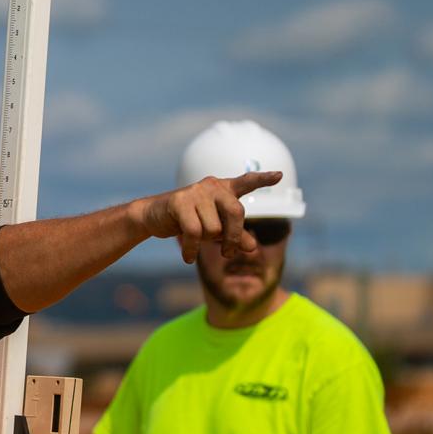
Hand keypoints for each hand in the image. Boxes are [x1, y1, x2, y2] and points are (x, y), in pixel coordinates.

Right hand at [131, 171, 281, 263]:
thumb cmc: (188, 220)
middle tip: (227, 252)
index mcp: (223, 189)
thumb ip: (235, 236)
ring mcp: (195, 192)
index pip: (246, 182)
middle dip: (233, 237)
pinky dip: (191, 249)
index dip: (263, 179)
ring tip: (195, 243)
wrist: (153, 216)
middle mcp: (212, 186)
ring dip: (205, 243)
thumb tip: (252, 247)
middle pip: (236, 214)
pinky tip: (188, 257)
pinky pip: (194, 232)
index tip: (280, 175)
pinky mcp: (179, 202)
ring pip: (213, 228)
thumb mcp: (214, 228)